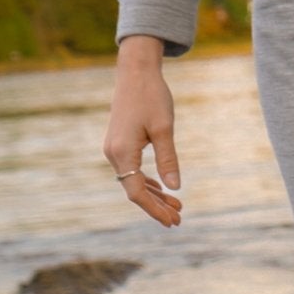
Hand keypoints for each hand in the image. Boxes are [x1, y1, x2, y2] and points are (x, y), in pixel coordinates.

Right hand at [104, 36, 181, 227]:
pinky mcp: (119, 143)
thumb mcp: (164, 129)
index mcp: (122, 152)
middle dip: (156, 206)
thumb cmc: (152, 96)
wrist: (135, 72)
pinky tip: (162, 189)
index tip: (173, 220)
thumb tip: (175, 188)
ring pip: (133, 181)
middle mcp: (113, 153)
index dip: (154, 209)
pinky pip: (132, 169)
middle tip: (179, 219)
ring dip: (154, 194)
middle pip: (134, 190)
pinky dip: (147, 181)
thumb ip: (168, 159)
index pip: (136, 191)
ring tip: (177, 207)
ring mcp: (114, 149)